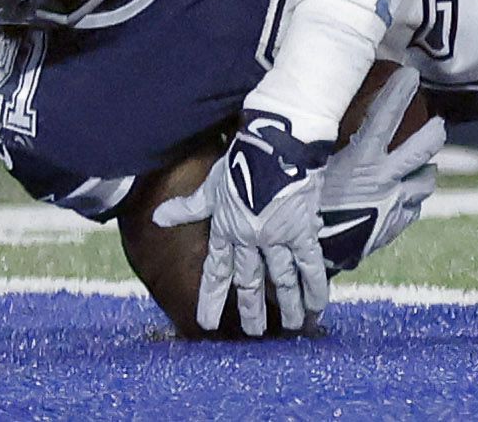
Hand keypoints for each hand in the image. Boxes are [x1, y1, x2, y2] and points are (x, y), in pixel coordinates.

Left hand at [152, 111, 331, 335]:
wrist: (274, 146)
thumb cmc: (240, 159)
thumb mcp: (210, 185)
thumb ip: (188, 207)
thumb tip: (158, 218)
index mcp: (226, 229)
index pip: (216, 271)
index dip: (211, 297)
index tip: (206, 323)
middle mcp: (250, 239)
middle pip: (250, 280)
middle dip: (249, 308)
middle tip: (252, 332)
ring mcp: (277, 237)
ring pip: (281, 278)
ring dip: (285, 305)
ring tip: (289, 327)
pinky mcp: (302, 230)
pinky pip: (310, 264)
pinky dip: (315, 286)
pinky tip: (318, 307)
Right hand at [319, 67, 444, 271]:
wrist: (307, 256)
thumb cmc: (301, 206)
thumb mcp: (309, 170)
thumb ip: (320, 149)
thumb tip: (312, 126)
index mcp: (362, 159)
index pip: (386, 116)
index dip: (399, 93)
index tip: (412, 74)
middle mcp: (384, 179)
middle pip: (423, 150)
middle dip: (434, 135)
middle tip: (438, 126)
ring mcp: (393, 204)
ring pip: (424, 182)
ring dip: (425, 174)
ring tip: (424, 170)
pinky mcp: (393, 227)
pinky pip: (412, 211)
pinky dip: (410, 203)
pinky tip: (404, 202)